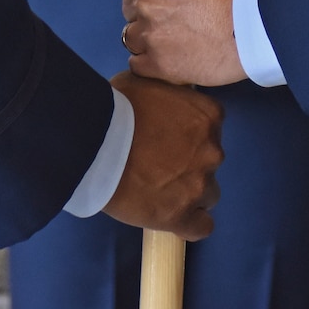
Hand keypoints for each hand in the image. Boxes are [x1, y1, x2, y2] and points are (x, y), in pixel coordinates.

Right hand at [101, 72, 223, 239]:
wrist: (96, 143)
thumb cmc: (117, 107)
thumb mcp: (145, 80)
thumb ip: (163, 90)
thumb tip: (159, 95)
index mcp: (208, 115)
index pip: (211, 128)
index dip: (189, 135)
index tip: (168, 138)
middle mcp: (212, 150)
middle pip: (209, 162)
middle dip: (188, 164)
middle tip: (157, 164)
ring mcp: (199, 184)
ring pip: (207, 194)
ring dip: (189, 192)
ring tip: (158, 192)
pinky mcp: (182, 215)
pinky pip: (202, 227)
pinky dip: (190, 223)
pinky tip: (172, 217)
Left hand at [119, 0, 250, 86]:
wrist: (252, 28)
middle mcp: (145, 0)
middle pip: (128, 5)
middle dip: (146, 10)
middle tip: (170, 17)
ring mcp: (149, 34)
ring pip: (129, 35)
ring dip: (146, 37)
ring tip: (170, 40)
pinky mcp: (156, 64)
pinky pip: (136, 63)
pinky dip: (148, 61)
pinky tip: (167, 58)